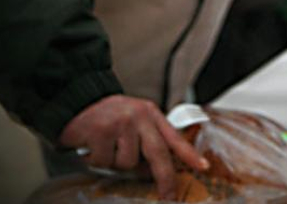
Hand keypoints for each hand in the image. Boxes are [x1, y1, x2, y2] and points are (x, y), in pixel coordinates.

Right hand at [59, 95, 208, 199]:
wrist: (75, 100)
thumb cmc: (105, 117)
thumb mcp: (133, 122)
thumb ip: (145, 141)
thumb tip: (153, 171)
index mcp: (151, 114)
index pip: (174, 137)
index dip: (189, 154)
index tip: (203, 167)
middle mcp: (140, 116)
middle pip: (158, 153)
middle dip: (165, 179)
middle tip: (168, 197)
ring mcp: (122, 123)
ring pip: (127, 162)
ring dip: (114, 163)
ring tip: (104, 148)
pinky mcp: (102, 131)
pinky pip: (104, 161)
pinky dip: (95, 160)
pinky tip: (90, 147)